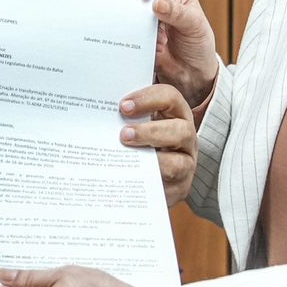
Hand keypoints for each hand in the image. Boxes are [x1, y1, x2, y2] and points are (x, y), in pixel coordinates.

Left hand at [120, 83, 195, 205]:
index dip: (148, 99)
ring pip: (179, 163)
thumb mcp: (136, 123)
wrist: (149, 176)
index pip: (170, 98)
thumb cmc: (139, 142)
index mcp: (176, 114)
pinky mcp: (180, 188)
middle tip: (124, 134)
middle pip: (181, 130)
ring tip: (128, 160)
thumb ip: (125, 116)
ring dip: (153, 161)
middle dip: (151, 132)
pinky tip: (130, 180)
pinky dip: (150, 184)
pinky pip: (169, 188)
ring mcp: (186, 164)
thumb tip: (100, 114)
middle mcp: (186, 137)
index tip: (123, 106)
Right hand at [129, 0, 217, 106]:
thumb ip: (177, 13)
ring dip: (124, 12)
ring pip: (124, 3)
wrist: (191, 74)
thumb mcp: (194, 26)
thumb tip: (156, 4)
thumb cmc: (198, 44)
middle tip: (132, 10)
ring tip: (133, 26)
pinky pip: (121, 24)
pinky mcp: (134, 30)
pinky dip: (121, 29)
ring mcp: (144, 13)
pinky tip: (128, 38)